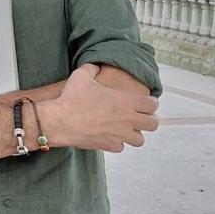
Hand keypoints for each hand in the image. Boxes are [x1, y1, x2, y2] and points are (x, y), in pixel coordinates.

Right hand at [43, 68, 158, 151]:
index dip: (150, 102)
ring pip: (140, 140)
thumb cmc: (72, 98)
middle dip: (149, 120)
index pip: (152, 104)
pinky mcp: (109, 146)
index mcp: (125, 101)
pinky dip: (117, 143)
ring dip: (134, 134)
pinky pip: (121, 147)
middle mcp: (127, 119)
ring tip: (126, 129)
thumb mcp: (82, 75)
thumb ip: (92, 68)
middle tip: (140, 117)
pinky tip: (110, 136)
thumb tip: (95, 66)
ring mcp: (119, 135)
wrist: (61, 121)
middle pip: (153, 124)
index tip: (144, 102)